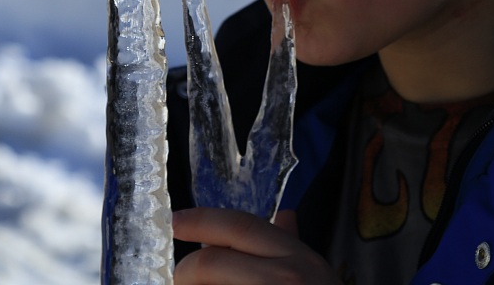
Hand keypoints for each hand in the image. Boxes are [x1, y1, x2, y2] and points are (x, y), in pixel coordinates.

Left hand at [173, 207, 339, 284]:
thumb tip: (284, 214)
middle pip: (211, 261)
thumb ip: (292, 246)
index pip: (241, 227)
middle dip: (186, 270)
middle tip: (180, 278)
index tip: (177, 221)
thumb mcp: (316, 275)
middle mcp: (284, 278)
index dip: (203, 219)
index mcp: (298, 258)